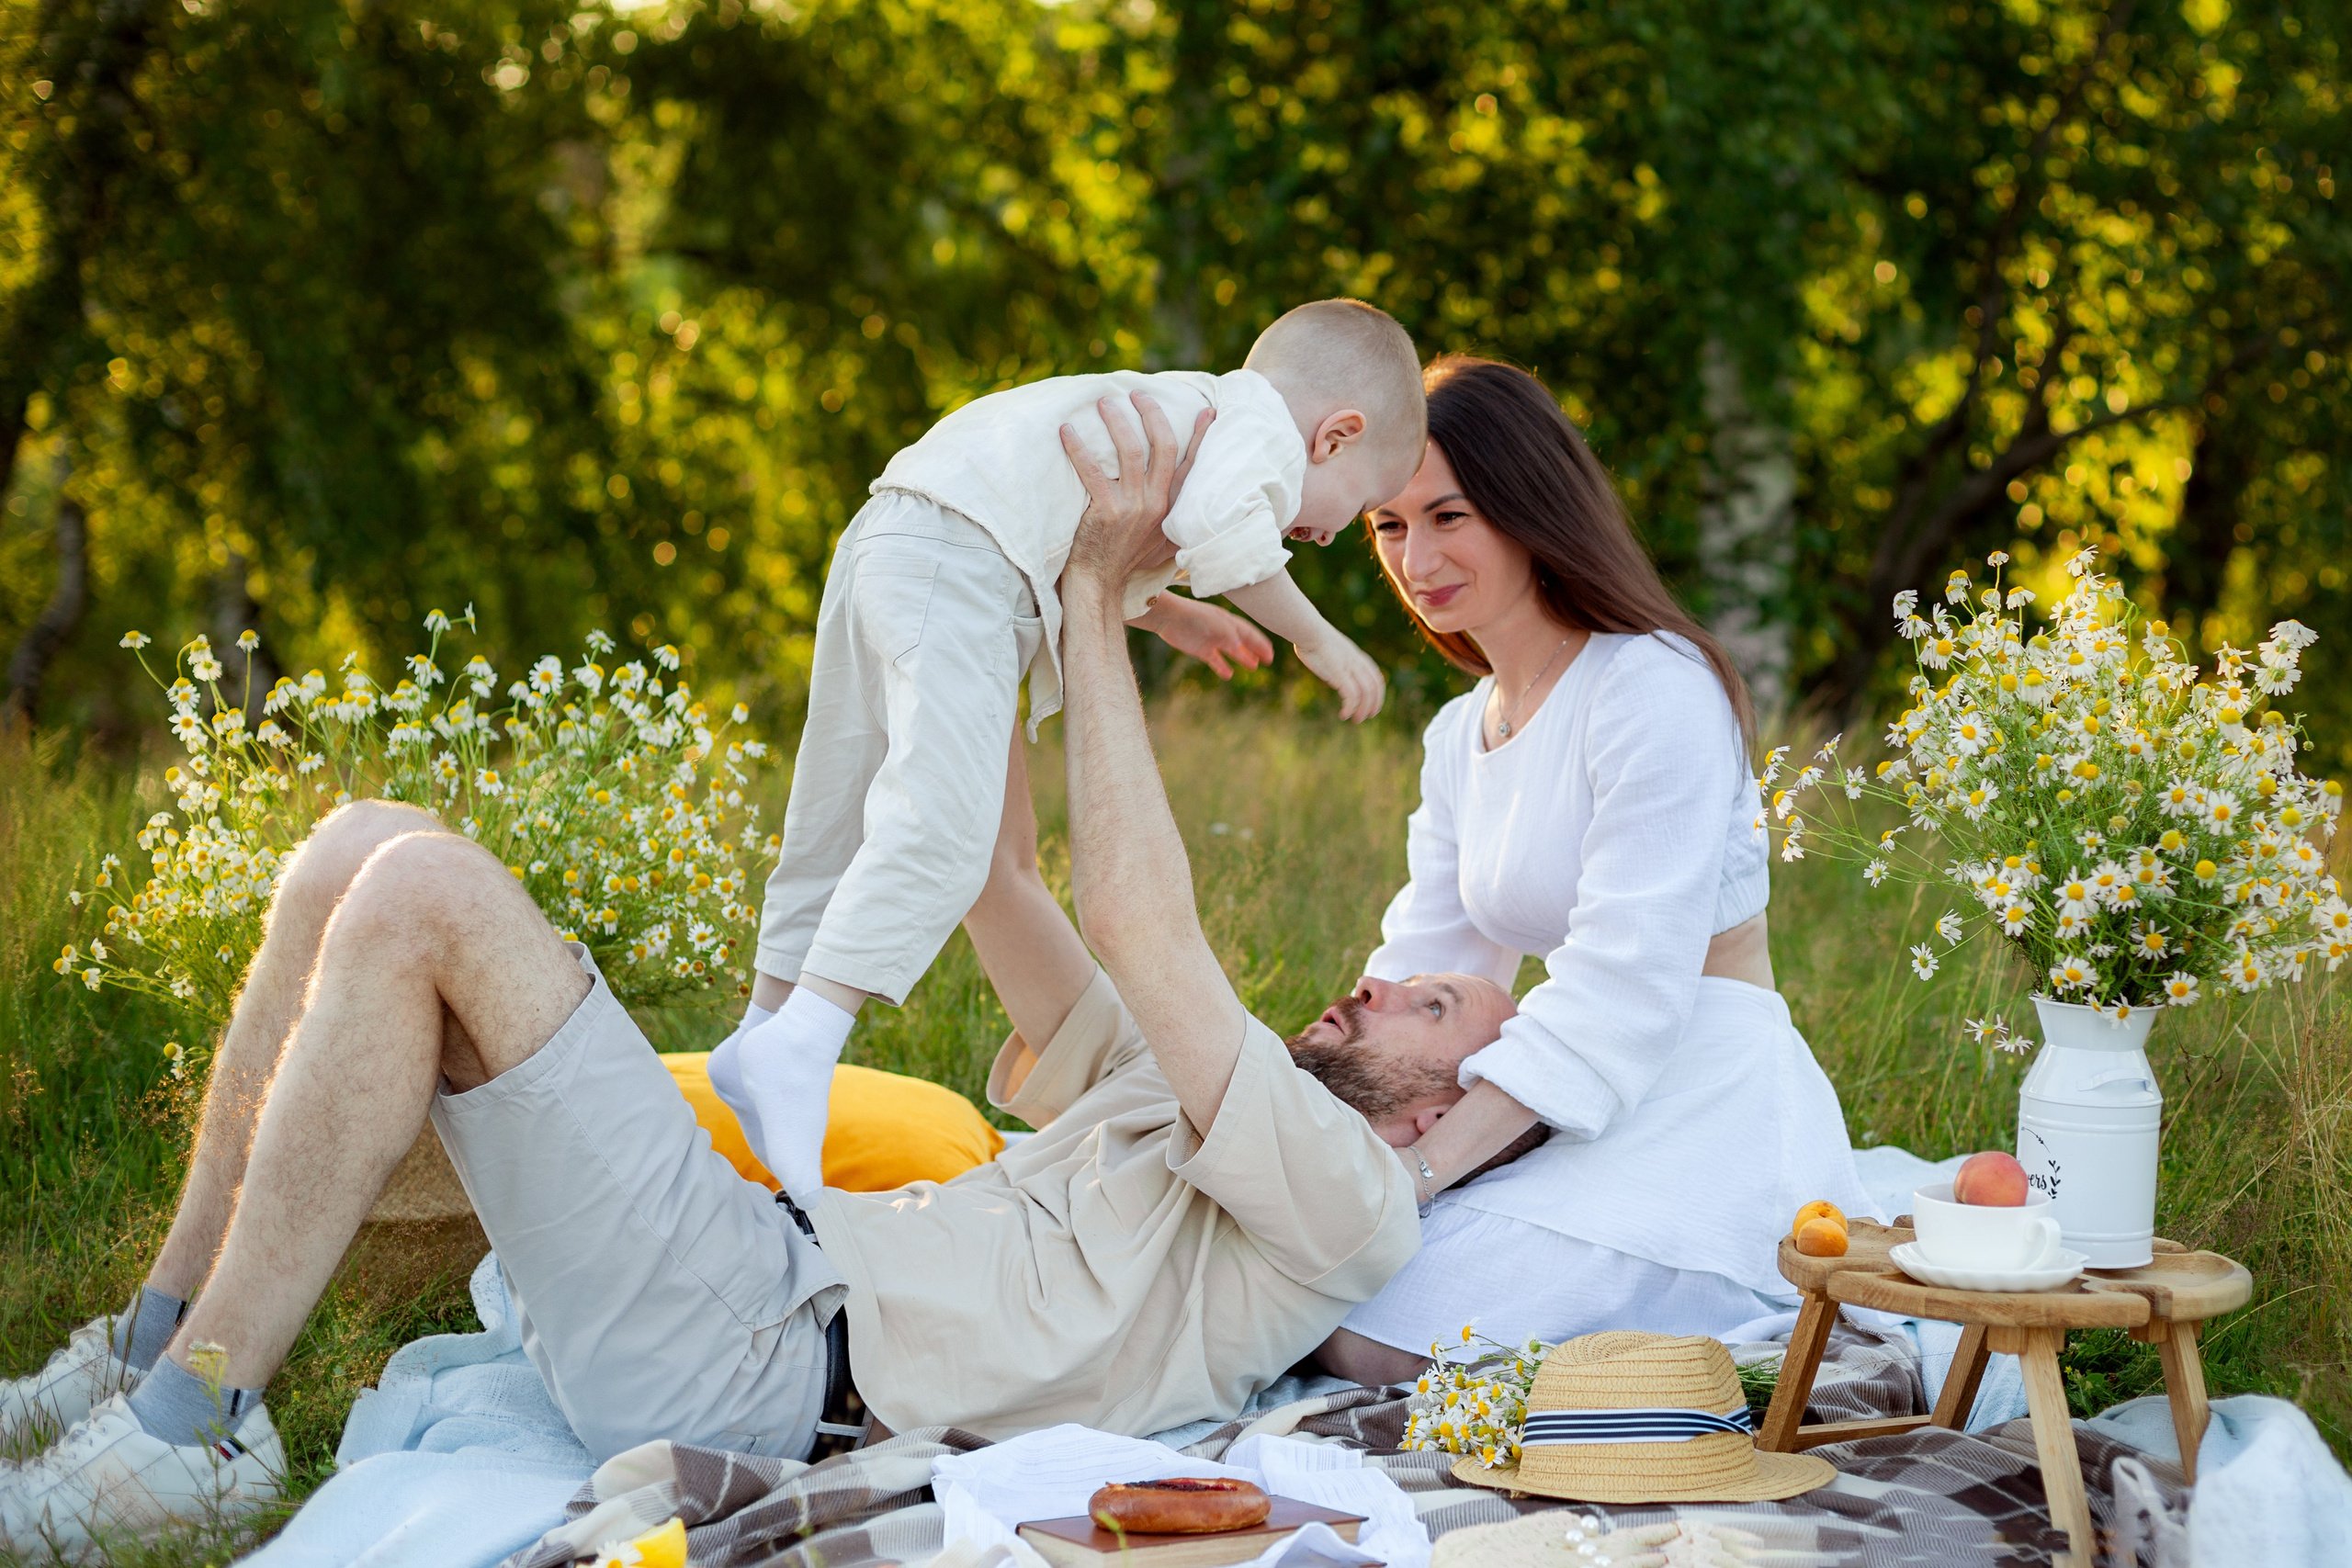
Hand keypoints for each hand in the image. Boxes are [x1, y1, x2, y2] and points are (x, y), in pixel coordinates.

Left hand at [1061, 395, 1215, 590]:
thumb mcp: (1157, 540)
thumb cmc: (1124, 560)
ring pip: (1129, 451)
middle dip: (1152, 413)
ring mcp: (1132, 507)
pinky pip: (1092, 470)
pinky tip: (1066, 431)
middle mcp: (1156, 504)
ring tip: (1103, 402)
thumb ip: (1169, 516)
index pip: (1191, 465)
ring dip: (1116, 421)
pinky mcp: (1106, 511)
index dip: (1200, 436)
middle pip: (1163, 446)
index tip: (1206, 410)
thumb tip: (1175, 495)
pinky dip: (1078, 447)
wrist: (1100, 584)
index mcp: (1171, 507)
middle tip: (1136, 393)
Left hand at [1137, 595, 1273, 678]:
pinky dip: (1222, 667)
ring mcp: (1212, 640)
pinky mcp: (1200, 649)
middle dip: (1256, 650)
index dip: (1261, 643)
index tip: (1270, 654)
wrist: (1169, 617)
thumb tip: (1239, 646)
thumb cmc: (1193, 616)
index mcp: (1228, 621)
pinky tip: (1228, 674)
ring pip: (1231, 651)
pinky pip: (1215, 660)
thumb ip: (1228, 634)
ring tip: (1253, 667)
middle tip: (1268, 660)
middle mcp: (1222, 631)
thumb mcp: (1214, 624)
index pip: (1249, 633)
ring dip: (1242, 658)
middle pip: (1243, 642)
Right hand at [1293, 631, 1386, 722]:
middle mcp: (1358, 663)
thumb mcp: (1332, 651)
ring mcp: (1350, 667)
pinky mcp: (1340, 673)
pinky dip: (1350, 707)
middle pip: (1375, 688)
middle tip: (1364, 718)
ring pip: (1366, 693)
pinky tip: (1343, 715)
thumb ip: (1337, 663)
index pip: (1377, 679)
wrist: (1308, 630)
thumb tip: (1333, 675)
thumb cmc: (1312, 638)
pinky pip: (1351, 695)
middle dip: (1373, 705)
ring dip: (1362, 710)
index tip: (1372, 708)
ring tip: (1355, 720)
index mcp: (1358, 657)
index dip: (1378, 696)